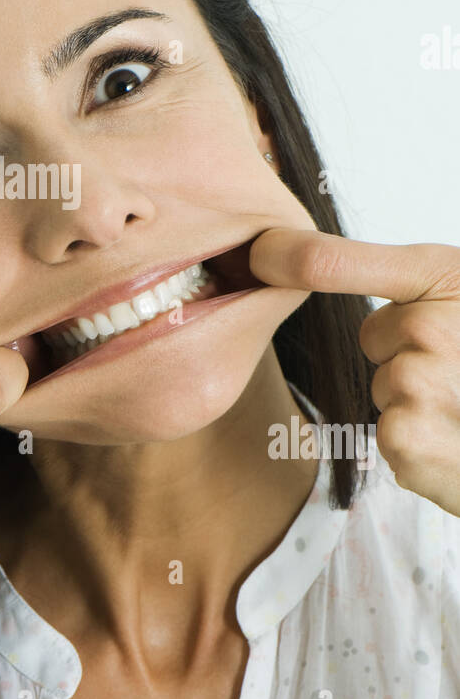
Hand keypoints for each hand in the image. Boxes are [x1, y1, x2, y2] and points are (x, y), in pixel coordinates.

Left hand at [249, 229, 459, 516]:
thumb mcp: (457, 290)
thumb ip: (389, 270)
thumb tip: (271, 252)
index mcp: (447, 277)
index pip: (346, 262)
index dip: (296, 256)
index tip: (258, 252)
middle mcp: (439, 324)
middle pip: (376, 337)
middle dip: (411, 357)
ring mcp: (429, 383)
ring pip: (385, 387)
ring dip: (418, 403)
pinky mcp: (413, 440)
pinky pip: (391, 433)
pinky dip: (421, 446)